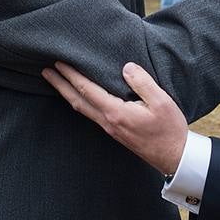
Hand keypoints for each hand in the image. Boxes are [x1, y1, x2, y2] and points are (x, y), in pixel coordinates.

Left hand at [42, 61, 187, 176]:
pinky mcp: (115, 131)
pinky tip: (80, 97)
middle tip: (45, 71)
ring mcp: (110, 128)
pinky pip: (91, 113)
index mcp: (116, 112)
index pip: (87, 90)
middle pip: (77, 100)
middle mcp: (108, 121)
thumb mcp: (161, 102)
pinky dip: (80, 102)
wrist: (174, 157)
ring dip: (67, 93)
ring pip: (82, 108)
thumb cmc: (169, 129)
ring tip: (56, 82)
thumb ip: (142, 83)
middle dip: (60, 85)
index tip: (59, 63)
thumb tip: (126, 67)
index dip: (71, 76)